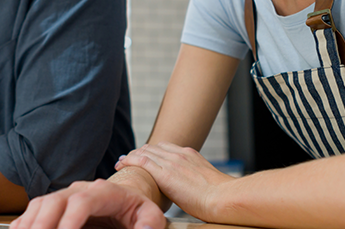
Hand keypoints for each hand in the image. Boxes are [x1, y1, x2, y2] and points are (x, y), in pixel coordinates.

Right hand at [10, 180, 165, 228]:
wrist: (126, 198)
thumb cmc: (137, 209)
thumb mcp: (150, 215)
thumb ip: (150, 223)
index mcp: (105, 192)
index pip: (83, 201)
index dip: (71, 218)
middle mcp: (81, 190)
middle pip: (56, 201)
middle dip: (43, 222)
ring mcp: (66, 195)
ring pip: (41, 203)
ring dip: (29, 222)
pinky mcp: (57, 204)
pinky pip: (36, 208)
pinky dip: (25, 221)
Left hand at [117, 143, 231, 220]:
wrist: (223, 197)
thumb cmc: (220, 196)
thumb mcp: (206, 180)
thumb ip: (195, 179)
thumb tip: (192, 189)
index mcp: (190, 154)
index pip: (164, 147)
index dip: (151, 151)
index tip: (143, 157)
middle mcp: (179, 154)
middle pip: (152, 147)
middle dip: (139, 152)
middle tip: (129, 159)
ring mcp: (171, 162)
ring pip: (144, 151)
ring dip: (131, 156)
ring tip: (122, 162)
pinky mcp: (164, 173)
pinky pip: (141, 161)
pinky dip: (129, 160)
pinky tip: (121, 164)